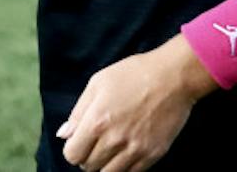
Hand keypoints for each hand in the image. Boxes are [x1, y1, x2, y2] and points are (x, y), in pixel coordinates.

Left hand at [58, 37, 215, 170]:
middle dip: (88, 156)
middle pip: (89, 167)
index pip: (72, 155)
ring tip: (112, 148)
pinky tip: (127, 151)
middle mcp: (114, 140)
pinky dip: (125, 167)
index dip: (73, 148)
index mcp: (97, 121)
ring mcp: (135, 150)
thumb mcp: (98, 82)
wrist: (173, 77)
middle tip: (97, 142)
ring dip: (105, 165)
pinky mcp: (152, 155)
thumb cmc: (133, 74)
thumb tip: (63, 135)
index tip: (81, 140)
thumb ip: (78, 112)